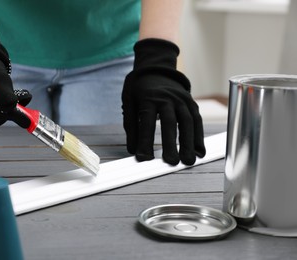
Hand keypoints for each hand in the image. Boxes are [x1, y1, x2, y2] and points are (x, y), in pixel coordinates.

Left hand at [122, 38, 205, 164]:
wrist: (156, 68)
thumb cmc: (139, 88)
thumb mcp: (129, 101)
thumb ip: (131, 125)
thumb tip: (132, 150)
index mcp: (148, 97)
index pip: (146, 122)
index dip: (145, 141)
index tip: (144, 159)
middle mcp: (166, 97)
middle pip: (170, 122)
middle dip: (172, 144)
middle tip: (171, 162)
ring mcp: (181, 98)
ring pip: (187, 121)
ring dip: (189, 143)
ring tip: (189, 161)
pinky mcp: (191, 102)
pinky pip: (197, 120)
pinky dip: (199, 136)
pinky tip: (199, 151)